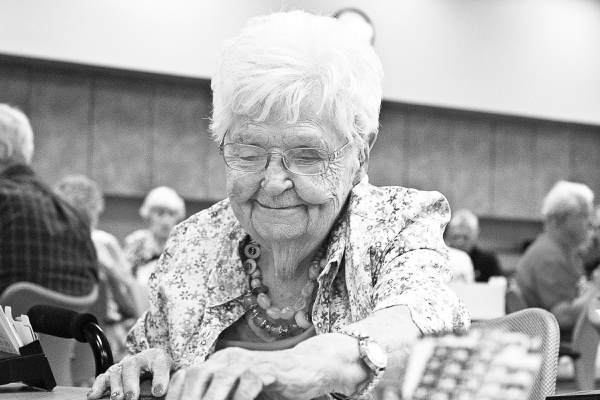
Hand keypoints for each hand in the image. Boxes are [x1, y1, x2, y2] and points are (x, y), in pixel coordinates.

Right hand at [87, 348, 172, 399]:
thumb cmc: (161, 368)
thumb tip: (178, 383)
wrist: (150, 361)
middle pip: (132, 367)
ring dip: (115, 386)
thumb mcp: (172, 369)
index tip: (160, 392)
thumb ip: (174, 375)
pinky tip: (93, 396)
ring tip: (117, 398)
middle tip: (131, 397)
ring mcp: (124, 365)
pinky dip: (97, 386)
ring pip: (116, 372)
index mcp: (158, 357)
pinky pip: (103, 378)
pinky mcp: (113, 373)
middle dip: (131, 383)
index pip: (160, 364)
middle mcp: (138, 359)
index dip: (160, 377)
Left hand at [165, 347, 324, 399]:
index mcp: (219, 362)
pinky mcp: (270, 369)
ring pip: (221, 378)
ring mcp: (249, 362)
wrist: (308, 368)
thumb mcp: (241, 390)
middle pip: (198, 374)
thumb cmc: (273, 383)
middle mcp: (230, 358)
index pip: (187, 374)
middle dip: (187, 398)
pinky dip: (241, 398)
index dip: (175, 394)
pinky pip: (250, 382)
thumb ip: (222, 396)